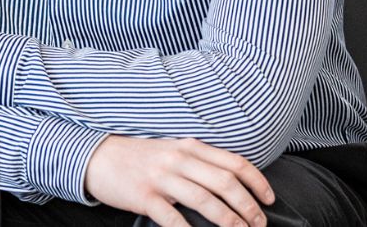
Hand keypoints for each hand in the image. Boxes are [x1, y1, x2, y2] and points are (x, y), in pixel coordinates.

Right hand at [84, 136, 274, 226]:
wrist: (97, 157)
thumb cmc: (139, 158)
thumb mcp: (172, 150)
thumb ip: (199, 161)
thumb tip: (233, 183)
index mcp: (189, 146)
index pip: (234, 163)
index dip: (257, 182)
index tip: (269, 200)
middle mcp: (178, 159)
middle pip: (225, 183)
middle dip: (248, 207)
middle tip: (259, 224)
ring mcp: (161, 177)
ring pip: (205, 201)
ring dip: (229, 221)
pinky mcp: (144, 195)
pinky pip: (173, 218)